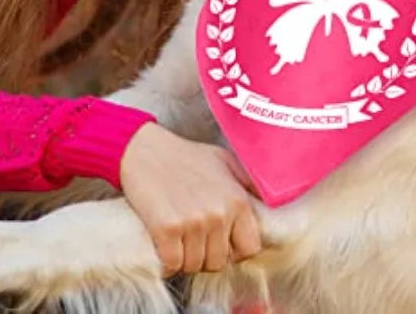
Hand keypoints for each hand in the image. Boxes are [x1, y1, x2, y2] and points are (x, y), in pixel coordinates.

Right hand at [119, 122, 261, 275]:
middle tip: (193, 236)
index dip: (234, 249)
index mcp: (237, 200)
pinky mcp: (166, 229)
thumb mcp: (225, 162)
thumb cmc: (185, 156)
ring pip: (194, 265)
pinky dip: (166, 261)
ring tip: (178, 235)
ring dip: (185, 257)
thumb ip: (249, 185)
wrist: (145, 150)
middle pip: (219, 261)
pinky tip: (162, 243)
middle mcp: (219, 213)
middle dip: (206, 254)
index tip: (220, 242)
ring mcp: (193, 222)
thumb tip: (270, 206)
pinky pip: (172, 264)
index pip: (250, 248)